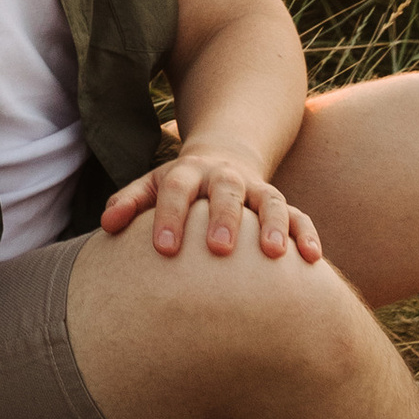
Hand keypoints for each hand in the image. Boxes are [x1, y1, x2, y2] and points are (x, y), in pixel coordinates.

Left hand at [100, 142, 321, 265]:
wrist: (223, 158)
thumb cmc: (180, 186)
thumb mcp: (152, 186)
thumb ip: (129, 201)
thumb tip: (106, 225)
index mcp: (188, 173)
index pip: (175, 189)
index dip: (169, 216)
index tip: (162, 250)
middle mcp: (225, 178)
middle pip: (225, 190)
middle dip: (223, 217)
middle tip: (218, 249)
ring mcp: (257, 190)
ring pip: (271, 201)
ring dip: (274, 225)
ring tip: (274, 255)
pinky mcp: (281, 204)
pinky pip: (300, 216)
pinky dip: (307, 234)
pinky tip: (313, 259)